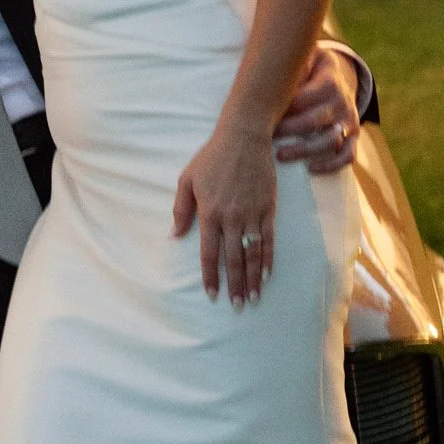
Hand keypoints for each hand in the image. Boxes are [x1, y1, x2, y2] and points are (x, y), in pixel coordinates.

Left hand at [172, 120, 276, 308]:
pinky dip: (268, 258)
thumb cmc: (211, 158)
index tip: (212, 295)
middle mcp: (231, 217)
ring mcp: (251, 213)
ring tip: (253, 298)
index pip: (209, 252)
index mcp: (209, 212)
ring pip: (252, 253)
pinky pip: (269, 239)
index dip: (211, 276)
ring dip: (253, 278)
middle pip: (233, 259)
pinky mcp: (268, 208)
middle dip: (234, 286)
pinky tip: (267, 275)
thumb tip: (174, 235)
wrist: (243, 137)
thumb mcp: (187, 179)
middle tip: (237, 306)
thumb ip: (181, 209)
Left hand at [272, 44, 359, 173]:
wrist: (338, 76)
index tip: (260, 115)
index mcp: (330, 81)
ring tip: (280, 156)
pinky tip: (310, 168)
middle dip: (288, 130)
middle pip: (314, 121)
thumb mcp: (306, 58)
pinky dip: (332, 164)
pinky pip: (348, 155)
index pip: (303, 99)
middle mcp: (342, 102)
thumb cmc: (310, 69)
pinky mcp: (353, 137)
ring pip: (331, 140)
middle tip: (266, 136)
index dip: (281, 108)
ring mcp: (349, 121)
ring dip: (304, 150)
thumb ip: (293, 64)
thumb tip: (268, 69)